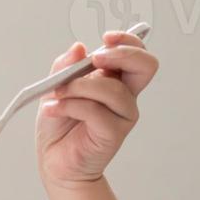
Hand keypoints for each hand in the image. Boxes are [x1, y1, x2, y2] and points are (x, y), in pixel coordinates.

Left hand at [35, 29, 158, 188]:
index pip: (137, 53)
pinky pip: (95, 111)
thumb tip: (78, 48)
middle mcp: (124, 96)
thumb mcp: (55, 88)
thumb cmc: (59, 124)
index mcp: (115, 79)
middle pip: (146, 65)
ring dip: (78, 87)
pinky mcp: (113, 133)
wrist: (55, 161)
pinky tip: (52, 110)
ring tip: (56, 95)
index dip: (127, 41)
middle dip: (121, 55)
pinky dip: (69, 106)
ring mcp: (122, 115)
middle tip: (93, 60)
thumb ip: (64, 67)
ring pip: (112, 89)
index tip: (105, 38)